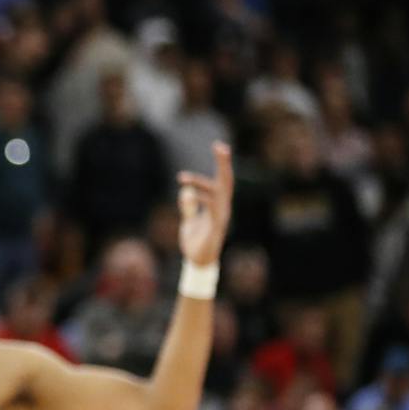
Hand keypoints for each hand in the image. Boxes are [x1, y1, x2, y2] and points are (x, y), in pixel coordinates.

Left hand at [178, 141, 234, 266]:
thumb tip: (185, 192)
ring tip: (182, 177)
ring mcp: (221, 218)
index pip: (221, 180)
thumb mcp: (189, 221)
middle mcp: (223, 208)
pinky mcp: (215, 229)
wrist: (198, 263)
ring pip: (218, 195)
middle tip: (220, 146)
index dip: (221, 164)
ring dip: (200, 183)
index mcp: (218, 204)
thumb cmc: (196, 241)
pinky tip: (189, 193)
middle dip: (223, 164)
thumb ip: (188, 207)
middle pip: (226, 182)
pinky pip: (211, 211)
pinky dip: (201, 200)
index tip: (218, 146)